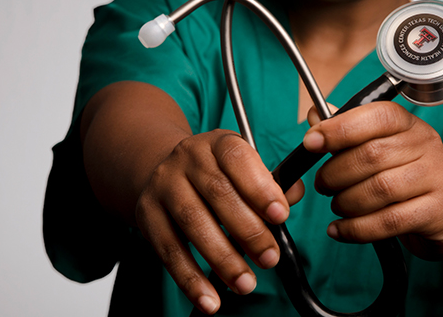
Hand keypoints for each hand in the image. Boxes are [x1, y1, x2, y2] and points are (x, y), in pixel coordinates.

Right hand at [133, 130, 305, 314]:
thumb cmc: (216, 174)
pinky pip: (169, 251)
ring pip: (193, 223)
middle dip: (249, 231)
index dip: (260, 188)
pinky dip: (190, 280)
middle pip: (218, 194)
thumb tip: (294, 193)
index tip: (281, 216)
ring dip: (222, 259)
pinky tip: (209, 299)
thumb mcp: (244, 168)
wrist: (161, 170)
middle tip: (269, 259)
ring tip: (245, 284)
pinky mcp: (147, 216)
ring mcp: (164, 186)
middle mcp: (188, 159)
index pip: (239, 159)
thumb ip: (272, 182)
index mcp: (218, 144)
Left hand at [303, 102, 442, 260]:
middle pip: (372, 155)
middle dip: (336, 173)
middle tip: (324, 185)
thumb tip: (314, 115)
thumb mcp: (384, 150)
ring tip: (337, 206)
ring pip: (380, 189)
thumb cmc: (408, 178)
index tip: (311, 142)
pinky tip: (339, 229)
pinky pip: (389, 222)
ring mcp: (437, 178)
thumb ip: (348, 133)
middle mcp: (428, 146)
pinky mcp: (439, 211)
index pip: (377, 115)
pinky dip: (356, 229)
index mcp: (410, 125)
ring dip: (346, 201)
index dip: (340, 128)